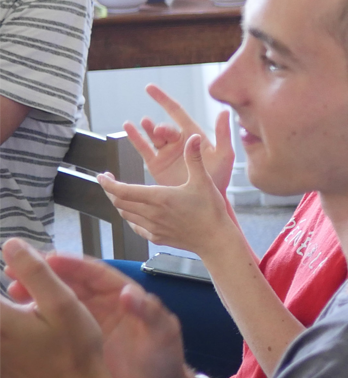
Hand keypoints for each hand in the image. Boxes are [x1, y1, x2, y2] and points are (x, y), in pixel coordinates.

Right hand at [6, 246, 192, 377]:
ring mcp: (87, 325)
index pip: (96, 273)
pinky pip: (53, 326)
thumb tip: (130, 292)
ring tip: (11, 289)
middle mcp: (103, 305)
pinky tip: (17, 318)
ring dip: (35, 293)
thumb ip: (150, 313)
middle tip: (16, 269)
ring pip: (57, 301)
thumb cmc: (164, 363)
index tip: (48, 259)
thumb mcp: (162, 336)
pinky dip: (35, 319)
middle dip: (45, 274)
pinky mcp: (76, 345)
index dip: (72, 264)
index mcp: (125, 296)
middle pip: (70, 282)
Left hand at [100, 136, 236, 255]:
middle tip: (109, 181)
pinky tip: (135, 212)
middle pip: (119, 202)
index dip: (107, 183)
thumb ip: (194, 158)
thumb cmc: (211, 210)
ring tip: (121, 193)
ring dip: (119, 203)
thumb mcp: (203, 181)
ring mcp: (152, 227)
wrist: (215, 239)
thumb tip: (194, 137)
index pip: (123, 191)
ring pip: (125, 214)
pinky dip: (130, 217)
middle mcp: (151, 213)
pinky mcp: (156, 237)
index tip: (101, 176)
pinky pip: (135, 226)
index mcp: (159, 197)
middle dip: (110, 190)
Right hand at [122, 84, 232, 189]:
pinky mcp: (156, 164)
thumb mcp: (224, 154)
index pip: (176, 112)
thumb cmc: (219, 177)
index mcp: (193, 135)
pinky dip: (135, 138)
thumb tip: (225, 111)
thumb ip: (223, 133)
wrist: (207, 201)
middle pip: (164, 127)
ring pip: (152, 135)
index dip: (163, 100)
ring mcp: (166, 151)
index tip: (149, 88)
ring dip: (147, 129)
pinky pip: (143, 148)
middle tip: (161, 131)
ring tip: (143, 123)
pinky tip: (128, 128)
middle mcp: (178, 141)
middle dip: (161, 127)